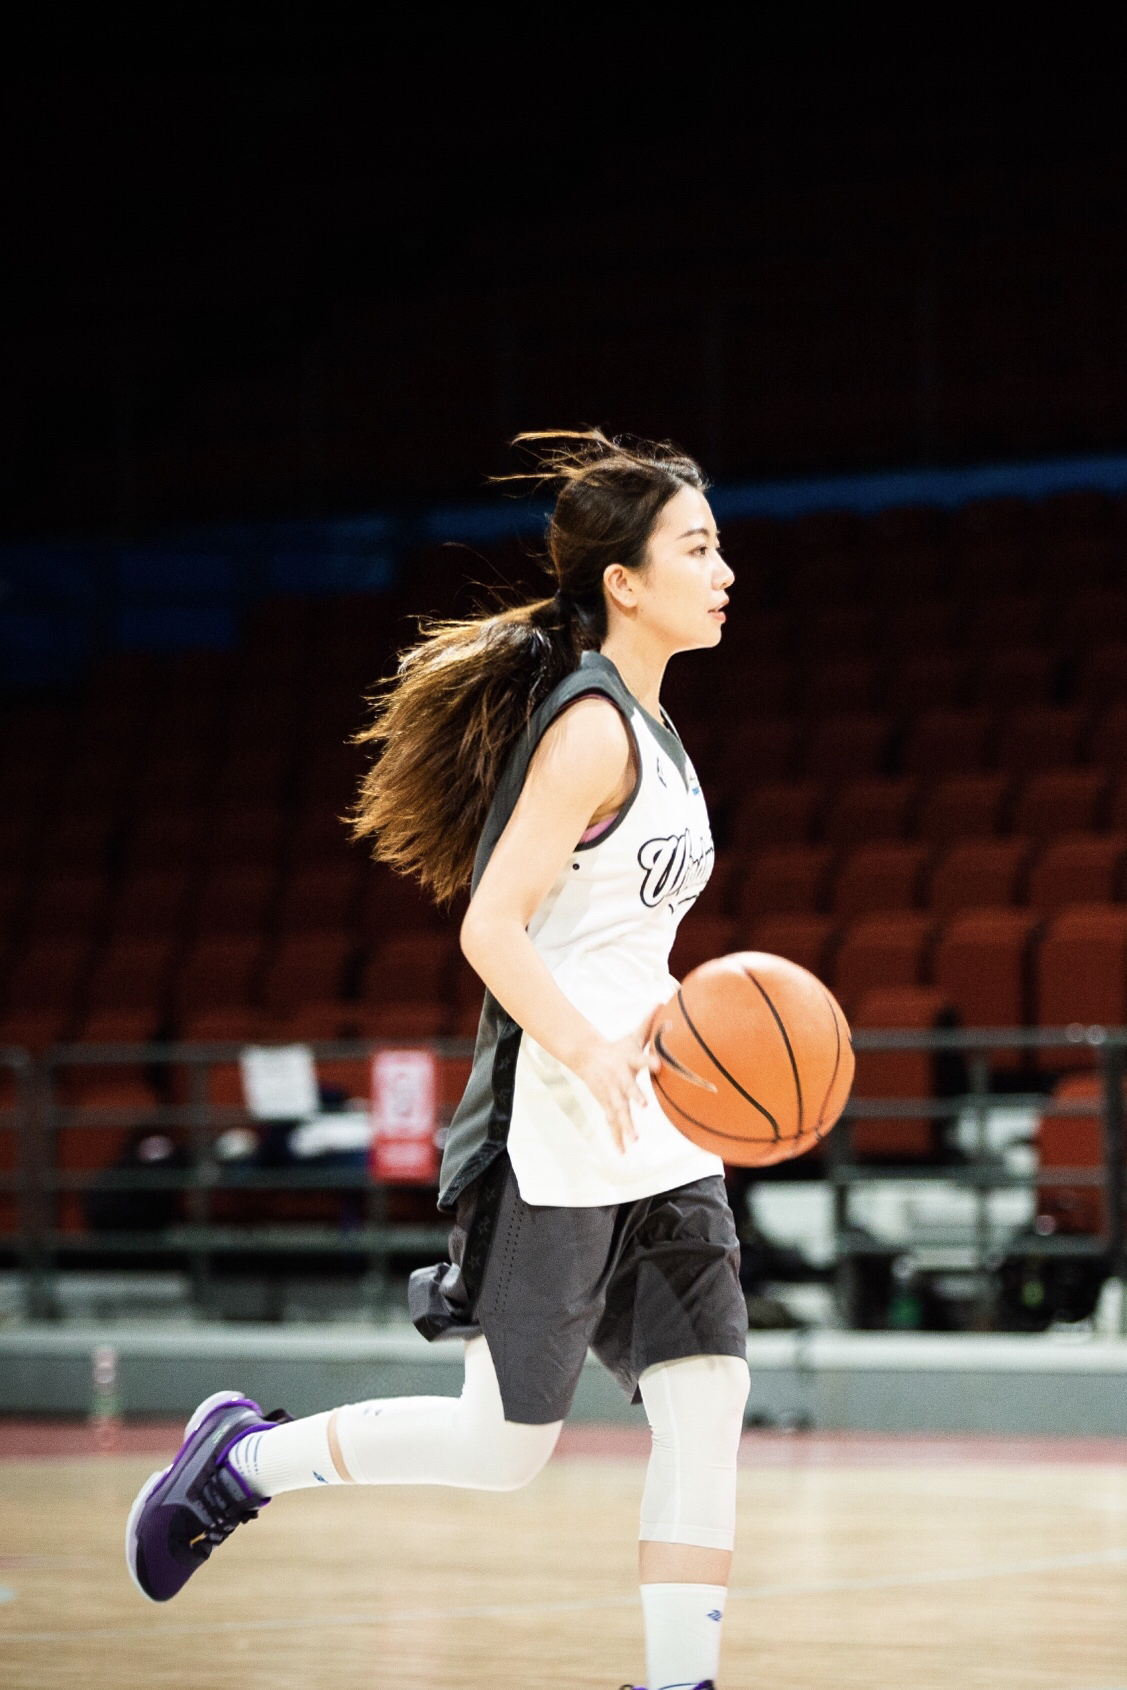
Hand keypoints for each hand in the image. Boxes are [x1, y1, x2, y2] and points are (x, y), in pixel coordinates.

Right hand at [572, 1007, 662, 1154]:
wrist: (586, 1056)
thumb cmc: (616, 1048)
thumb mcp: (632, 1036)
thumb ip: (649, 1023)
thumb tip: (664, 1001)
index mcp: (628, 1060)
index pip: (640, 1059)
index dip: (649, 1061)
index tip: (659, 1066)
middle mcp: (619, 1077)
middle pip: (628, 1088)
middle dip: (635, 1097)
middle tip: (643, 1106)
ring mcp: (611, 1092)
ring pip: (619, 1110)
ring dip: (626, 1125)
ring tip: (635, 1141)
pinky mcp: (605, 1103)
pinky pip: (612, 1122)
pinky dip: (617, 1137)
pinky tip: (622, 1151)